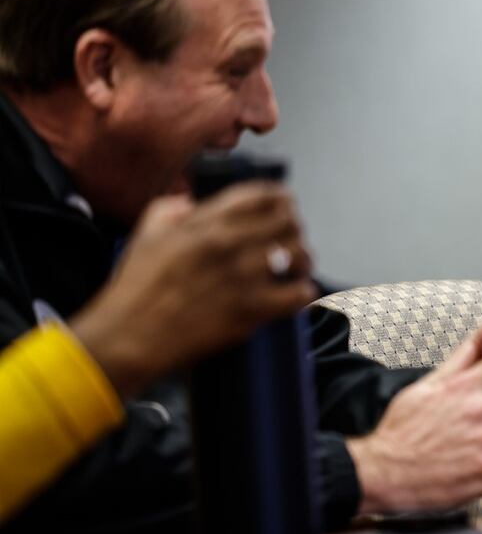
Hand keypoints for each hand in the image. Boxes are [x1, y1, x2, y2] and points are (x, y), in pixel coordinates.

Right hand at [70, 183, 315, 393]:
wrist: (127, 338)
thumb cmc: (133, 290)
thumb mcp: (145, 236)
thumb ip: (170, 210)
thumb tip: (192, 203)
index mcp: (205, 222)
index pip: (262, 195)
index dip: (280, 199)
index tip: (284, 208)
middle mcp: (228, 243)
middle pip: (289, 222)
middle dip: (294, 230)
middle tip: (291, 243)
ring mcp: (242, 276)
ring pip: (299, 254)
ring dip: (302, 261)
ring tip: (295, 270)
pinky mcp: (251, 309)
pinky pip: (298, 293)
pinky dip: (302, 293)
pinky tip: (293, 295)